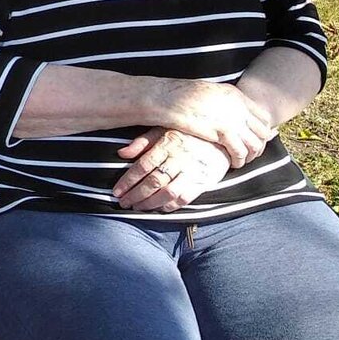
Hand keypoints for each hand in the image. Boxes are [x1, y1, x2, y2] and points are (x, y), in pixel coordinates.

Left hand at [113, 127, 230, 211]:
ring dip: (150, 203)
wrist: (221, 140)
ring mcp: (192, 172)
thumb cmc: (186, 134)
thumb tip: (121, 153)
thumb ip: (142, 142)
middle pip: (153, 181)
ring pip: (168, 192)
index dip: (128, 181)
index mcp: (166, 144)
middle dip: (136, 195)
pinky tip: (159, 209)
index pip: (142, 166)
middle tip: (124, 203)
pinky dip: (170, 206)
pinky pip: (185, 198)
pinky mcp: (203, 182)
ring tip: (138, 208)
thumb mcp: (162, 130)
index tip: (117, 192)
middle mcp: (179, 159)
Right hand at [153, 80, 272, 167]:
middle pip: (263, 131)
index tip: (255, 140)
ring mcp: (232, 119)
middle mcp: (238, 106)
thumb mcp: (208, 93)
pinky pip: (241, 151)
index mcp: (235, 95)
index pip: (262, 116)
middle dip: (260, 145)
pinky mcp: (222, 132)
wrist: (166, 98)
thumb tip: (228, 111)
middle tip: (251, 154)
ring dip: (251, 156)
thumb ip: (222, 102)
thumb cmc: (179, 96)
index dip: (262, 131)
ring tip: (242, 161)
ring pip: (255, 143)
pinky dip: (240, 160)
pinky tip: (234, 164)